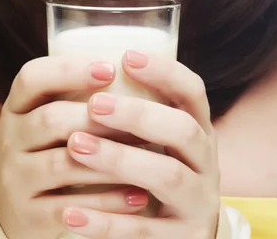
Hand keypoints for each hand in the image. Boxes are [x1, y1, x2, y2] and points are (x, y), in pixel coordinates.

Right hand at [0, 56, 149, 238]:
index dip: (69, 70)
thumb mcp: (47, 116)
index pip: (32, 77)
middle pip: (50, 119)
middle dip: (98, 117)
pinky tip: (139, 195)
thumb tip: (147, 69)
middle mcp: (11, 138)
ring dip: (109, 158)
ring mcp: (16, 178)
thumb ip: (80, 95)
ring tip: (149, 153)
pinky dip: (107, 201)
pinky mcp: (29, 215)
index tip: (110, 68)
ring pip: (62, 164)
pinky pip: (70, 208)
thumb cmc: (46, 147)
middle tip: (141, 115)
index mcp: (18, 105)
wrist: (8, 206)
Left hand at [65, 51, 219, 238]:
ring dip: (119, 159)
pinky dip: (105, 221)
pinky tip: (70, 211)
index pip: (193, 92)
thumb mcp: (163, 145)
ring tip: (75, 146)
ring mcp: (197, 204)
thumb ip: (140, 115)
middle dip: (139, 114)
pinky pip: (143, 231)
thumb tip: (89, 68)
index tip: (127, 56)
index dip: (165, 72)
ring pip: (167, 176)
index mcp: (199, 132)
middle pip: (184, 131)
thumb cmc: (158, 177)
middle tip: (95, 104)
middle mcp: (206, 164)